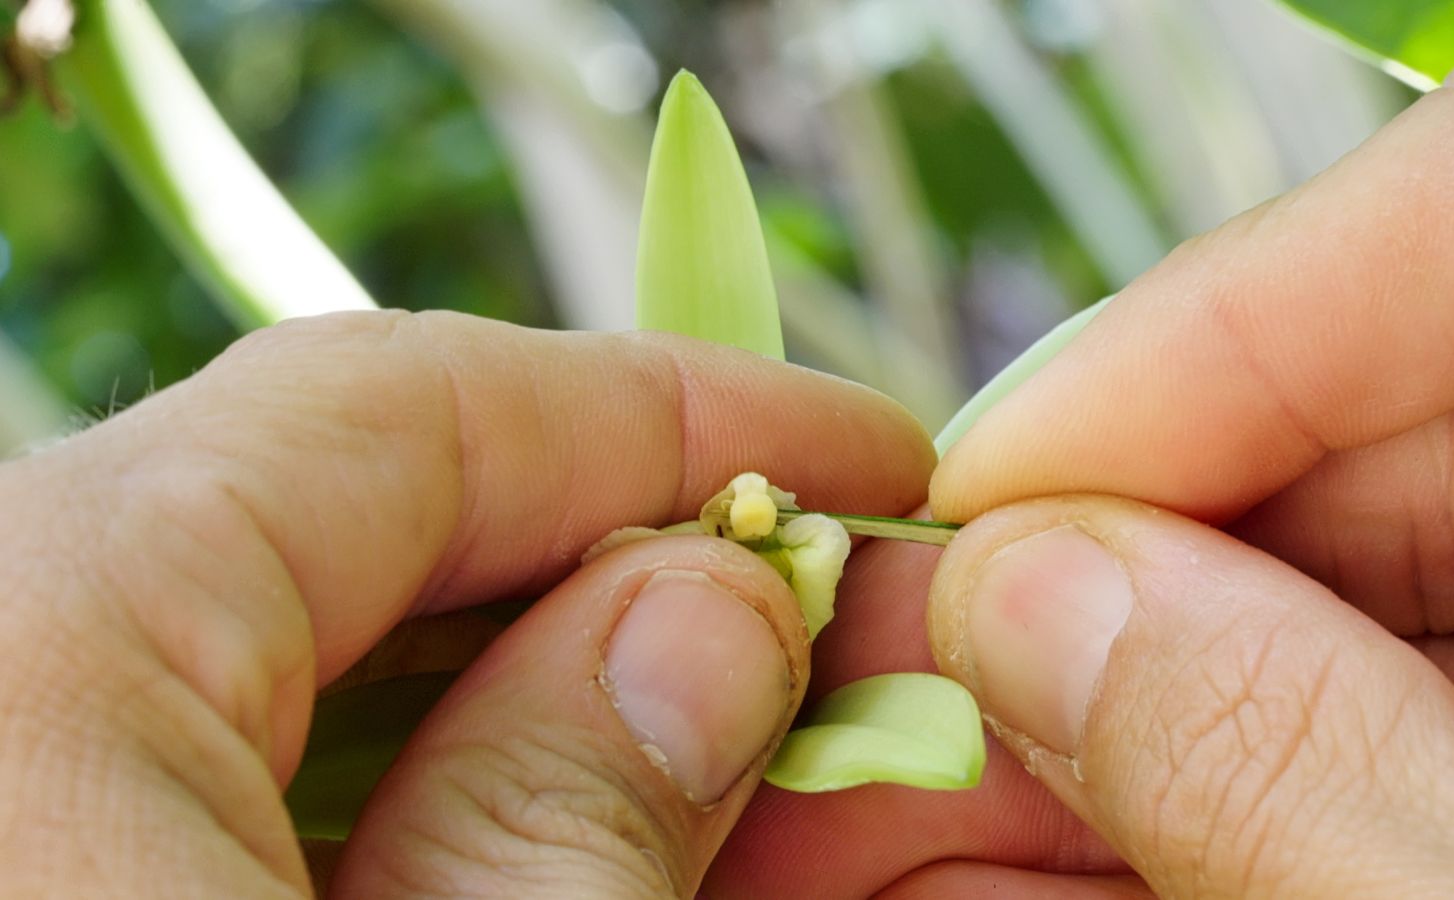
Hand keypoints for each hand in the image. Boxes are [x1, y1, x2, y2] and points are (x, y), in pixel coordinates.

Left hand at [0, 310, 933, 895]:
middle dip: (617, 568)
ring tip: (721, 755)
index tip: (861, 460)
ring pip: (291, 649)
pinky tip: (542, 832)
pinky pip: (220, 754)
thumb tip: (712, 619)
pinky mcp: (33, 836)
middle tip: (819, 638)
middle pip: (346, 519)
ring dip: (528, 692)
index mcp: (30, 657)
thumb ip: (555, 826)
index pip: (402, 406)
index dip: (675, 415)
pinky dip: (406, 774)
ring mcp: (7, 752)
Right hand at [709, 31, 1453, 896]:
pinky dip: (1245, 797)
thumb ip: (1299, 755)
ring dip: (1139, 705)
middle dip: (1123, 561)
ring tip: (904, 795)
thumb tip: (1035, 602)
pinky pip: (1439, 748)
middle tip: (905, 674)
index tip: (996, 494)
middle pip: (1408, 415)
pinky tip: (1039, 868)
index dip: (1217, 317)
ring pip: (1397, 604)